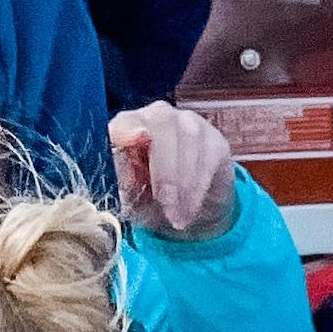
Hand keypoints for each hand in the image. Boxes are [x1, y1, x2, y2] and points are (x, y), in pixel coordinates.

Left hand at [108, 102, 236, 241]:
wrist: (186, 214)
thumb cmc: (149, 199)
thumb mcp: (131, 198)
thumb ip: (123, 183)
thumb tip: (118, 176)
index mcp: (127, 127)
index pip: (124, 120)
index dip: (126, 128)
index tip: (132, 140)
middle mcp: (157, 116)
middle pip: (161, 123)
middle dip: (163, 166)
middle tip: (164, 203)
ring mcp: (188, 123)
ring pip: (188, 137)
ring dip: (182, 182)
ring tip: (175, 216)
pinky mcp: (214, 139)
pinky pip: (208, 156)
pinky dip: (198, 187)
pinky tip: (189, 210)